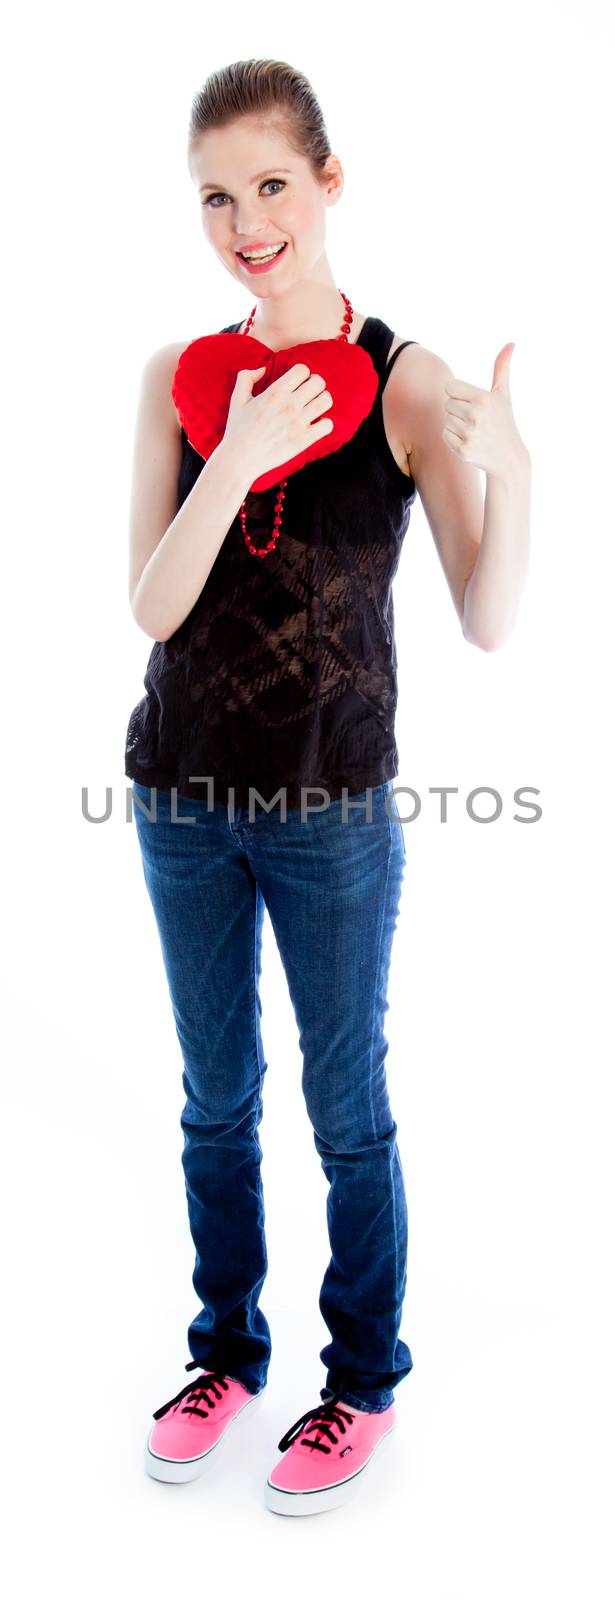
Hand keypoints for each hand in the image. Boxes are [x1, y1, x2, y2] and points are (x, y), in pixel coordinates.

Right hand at [222, 362, 333, 482]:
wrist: (240, 460)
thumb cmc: (237, 429)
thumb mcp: (237, 399)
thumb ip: (246, 377)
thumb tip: (263, 369)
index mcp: (274, 392)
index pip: (303, 370)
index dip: (302, 374)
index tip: (297, 383)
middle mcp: (289, 405)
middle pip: (319, 382)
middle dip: (315, 384)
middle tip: (308, 394)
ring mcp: (298, 423)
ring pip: (326, 400)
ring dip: (323, 400)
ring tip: (314, 407)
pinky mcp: (304, 440)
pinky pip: (328, 425)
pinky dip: (325, 423)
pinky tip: (315, 425)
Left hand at [442, 344, 527, 479]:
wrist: (508, 458)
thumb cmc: (503, 421)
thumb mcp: (503, 394)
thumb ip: (502, 368)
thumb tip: (511, 343)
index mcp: (483, 398)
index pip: (450, 388)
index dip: (459, 395)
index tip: (473, 403)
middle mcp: (475, 415)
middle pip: (447, 404)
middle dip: (458, 411)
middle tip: (476, 420)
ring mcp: (468, 434)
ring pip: (445, 420)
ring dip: (456, 425)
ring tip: (474, 431)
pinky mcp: (462, 450)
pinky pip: (445, 435)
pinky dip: (453, 439)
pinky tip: (470, 441)